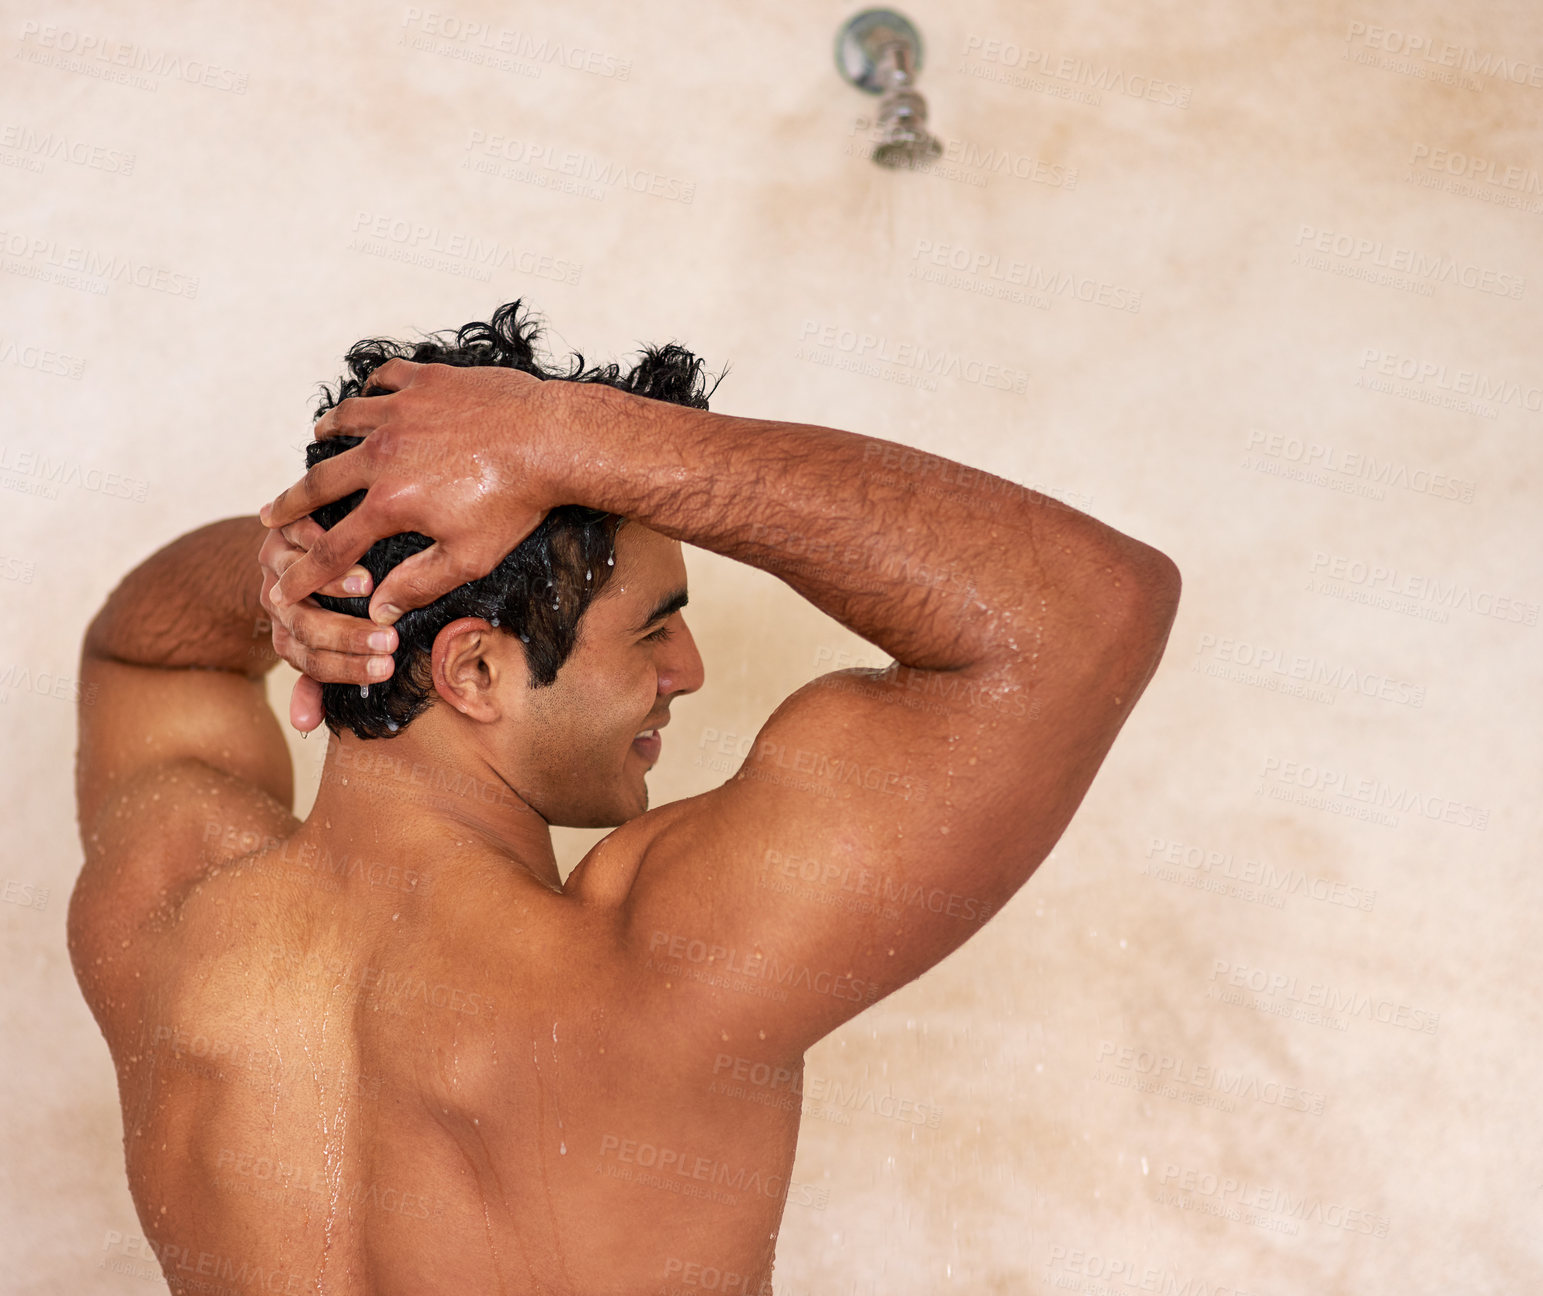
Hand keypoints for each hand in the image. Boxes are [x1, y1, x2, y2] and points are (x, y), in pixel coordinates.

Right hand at [258, 358, 564, 627]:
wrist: (554, 440)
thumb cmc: (518, 503)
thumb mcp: (470, 557)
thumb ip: (419, 583)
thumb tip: (378, 610)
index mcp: (390, 502)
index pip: (334, 547)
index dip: (304, 574)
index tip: (282, 589)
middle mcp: (383, 453)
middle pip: (321, 480)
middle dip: (291, 501)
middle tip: (271, 512)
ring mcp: (402, 410)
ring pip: (347, 419)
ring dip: (327, 433)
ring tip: (317, 440)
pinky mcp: (427, 381)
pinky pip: (385, 379)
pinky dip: (372, 389)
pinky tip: (372, 395)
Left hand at [259, 517, 397, 731]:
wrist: (292, 548)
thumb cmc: (324, 601)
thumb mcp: (322, 641)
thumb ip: (319, 680)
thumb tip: (304, 725)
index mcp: (289, 636)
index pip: (313, 662)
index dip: (348, 668)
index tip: (388, 668)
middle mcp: (278, 603)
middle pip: (305, 626)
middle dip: (347, 635)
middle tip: (389, 638)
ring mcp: (276, 565)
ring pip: (295, 577)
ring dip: (331, 583)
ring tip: (368, 586)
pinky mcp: (281, 528)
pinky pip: (294, 534)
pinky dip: (319, 541)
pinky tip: (353, 543)